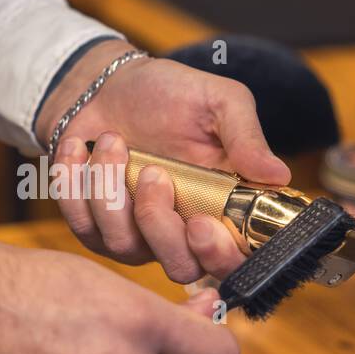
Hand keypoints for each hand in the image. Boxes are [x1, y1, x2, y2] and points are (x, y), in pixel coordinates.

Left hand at [35, 39, 289, 283]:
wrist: (106, 86)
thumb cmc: (169, 94)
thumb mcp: (218, 101)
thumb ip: (246, 137)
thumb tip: (278, 176)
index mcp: (222, 209)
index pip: (233, 260)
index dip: (219, 257)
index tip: (201, 226)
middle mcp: (182, 233)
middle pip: (180, 268)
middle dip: (160, 224)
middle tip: (154, 173)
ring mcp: (136, 236)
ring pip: (125, 246)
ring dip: (113, 191)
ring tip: (112, 140)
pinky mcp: (94, 229)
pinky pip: (83, 227)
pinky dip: (76, 185)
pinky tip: (80, 150)